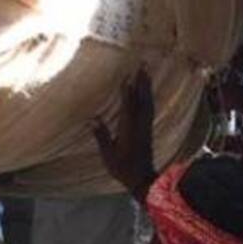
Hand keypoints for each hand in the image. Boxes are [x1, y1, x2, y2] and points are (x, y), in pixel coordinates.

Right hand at [92, 68, 155, 197]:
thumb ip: (102, 136)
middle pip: (142, 99)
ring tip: (146, 72)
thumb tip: (93, 119)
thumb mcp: (108, 154)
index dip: (128, 90)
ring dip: (147, 86)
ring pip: (148, 102)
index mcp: (129, 129)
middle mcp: (139, 125)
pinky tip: (148, 92)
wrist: (142, 179)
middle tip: (143, 64)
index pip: (128, 106)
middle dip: (142, 81)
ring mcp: (146, 126)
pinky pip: (150, 108)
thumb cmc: (123, 168)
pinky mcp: (148, 129)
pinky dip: (149, 97)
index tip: (127, 75)